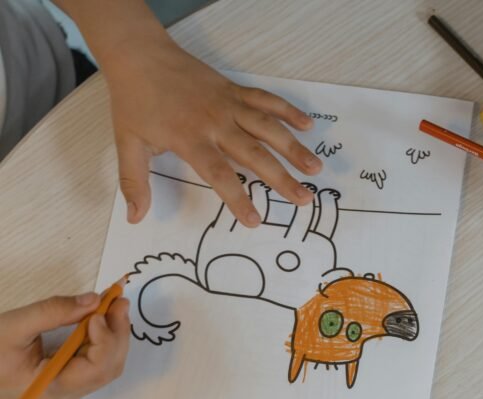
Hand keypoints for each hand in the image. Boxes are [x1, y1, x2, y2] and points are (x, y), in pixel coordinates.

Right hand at [0, 294, 130, 398]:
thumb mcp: (13, 326)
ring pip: (104, 366)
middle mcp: (62, 396)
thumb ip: (54, 312)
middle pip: (107, 368)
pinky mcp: (63, 380)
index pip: (95, 369)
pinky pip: (93, 362)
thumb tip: (94, 300)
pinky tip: (101, 319)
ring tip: (113, 306)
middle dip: (116, 333)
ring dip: (112, 334)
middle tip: (118, 300)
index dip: (106, 338)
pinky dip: (101, 339)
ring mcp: (64, 390)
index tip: (102, 309)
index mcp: (49, 389)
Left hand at [106, 39, 321, 225]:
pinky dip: (288, 111)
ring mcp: (229, 105)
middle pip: (255, 155)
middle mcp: (215, 123)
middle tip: (304, 198)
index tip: (255, 220)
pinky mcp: (235, 90)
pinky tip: (307, 124)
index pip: (219, 174)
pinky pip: (267, 100)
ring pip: (268, 128)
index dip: (238, 199)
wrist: (140, 55)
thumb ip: (134, 182)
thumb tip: (135, 217)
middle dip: (281, 178)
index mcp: (190, 139)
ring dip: (294, 148)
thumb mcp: (128, 143)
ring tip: (315, 168)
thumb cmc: (134, 102)